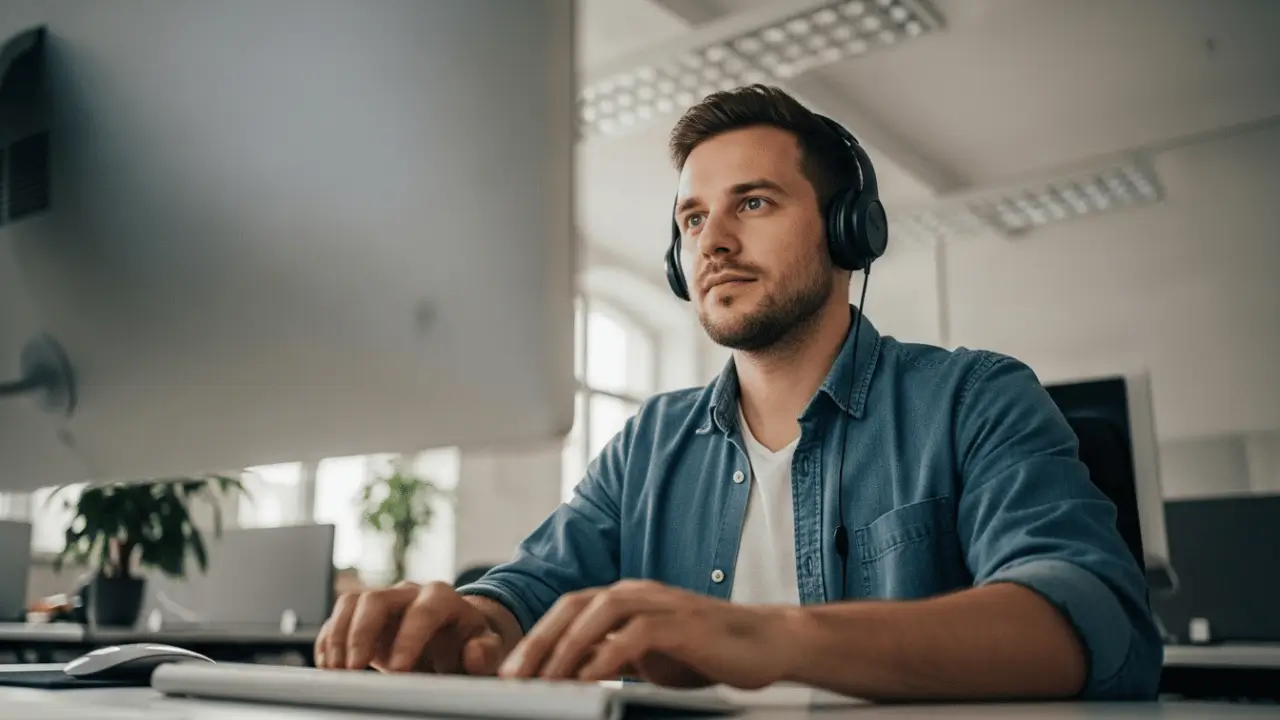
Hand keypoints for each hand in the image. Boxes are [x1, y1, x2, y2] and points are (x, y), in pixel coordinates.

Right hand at [314, 581, 506, 674]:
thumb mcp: (485, 648)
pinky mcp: (364, 616)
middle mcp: (409, 594)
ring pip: (352, 603)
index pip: (423, 612)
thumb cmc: (468, 643)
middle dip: (362, 634)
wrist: (454, 637)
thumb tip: (474, 654)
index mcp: (442, 598)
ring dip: (339, 635)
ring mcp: (384, 602)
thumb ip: (484, 652)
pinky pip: (339, 617)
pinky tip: (329, 664)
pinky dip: (330, 639)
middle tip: (353, 669)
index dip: (409, 639)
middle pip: (377, 599)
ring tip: (336, 670)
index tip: (399, 670)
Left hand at [497, 580, 794, 689]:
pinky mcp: (685, 623)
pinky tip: (592, 676)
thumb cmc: (711, 652)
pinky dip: (610, 653)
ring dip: (566, 645)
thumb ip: (615, 658)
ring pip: (600, 611)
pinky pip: (638, 633)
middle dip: (539, 640)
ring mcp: (663, 604)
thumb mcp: (652, 658)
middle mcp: (640, 593)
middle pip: (575, 605)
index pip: (569, 610)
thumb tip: (574, 676)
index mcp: (628, 598)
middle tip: (511, 676)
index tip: (510, 671)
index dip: (537, 637)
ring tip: (543, 678)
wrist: (768, 643)